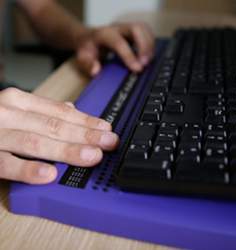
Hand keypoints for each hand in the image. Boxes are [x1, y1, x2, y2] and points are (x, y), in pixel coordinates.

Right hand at [0, 88, 118, 183]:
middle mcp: (9, 112)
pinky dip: (27, 169)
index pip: (61, 112)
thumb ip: (43, 110)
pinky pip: (5, 164)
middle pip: (54, 126)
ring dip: (66, 150)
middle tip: (108, 143)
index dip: (86, 121)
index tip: (106, 130)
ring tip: (91, 157)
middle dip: (85, 135)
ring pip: (36, 142)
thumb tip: (71, 110)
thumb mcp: (17, 108)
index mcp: (20, 101)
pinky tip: (50, 175)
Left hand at [76, 22, 154, 75]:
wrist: (89, 39)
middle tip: (145, 64)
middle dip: (144, 46)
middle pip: (136, 29)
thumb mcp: (82, 58)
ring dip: (150, 46)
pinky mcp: (133, 33)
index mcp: (104, 34)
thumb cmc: (87, 49)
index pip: (119, 42)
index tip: (137, 69)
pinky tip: (147, 58)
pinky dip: (150, 45)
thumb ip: (87, 64)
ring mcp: (127, 29)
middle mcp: (117, 28)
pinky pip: (147, 34)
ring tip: (147, 62)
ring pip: (144, 29)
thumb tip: (96, 71)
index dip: (129, 56)